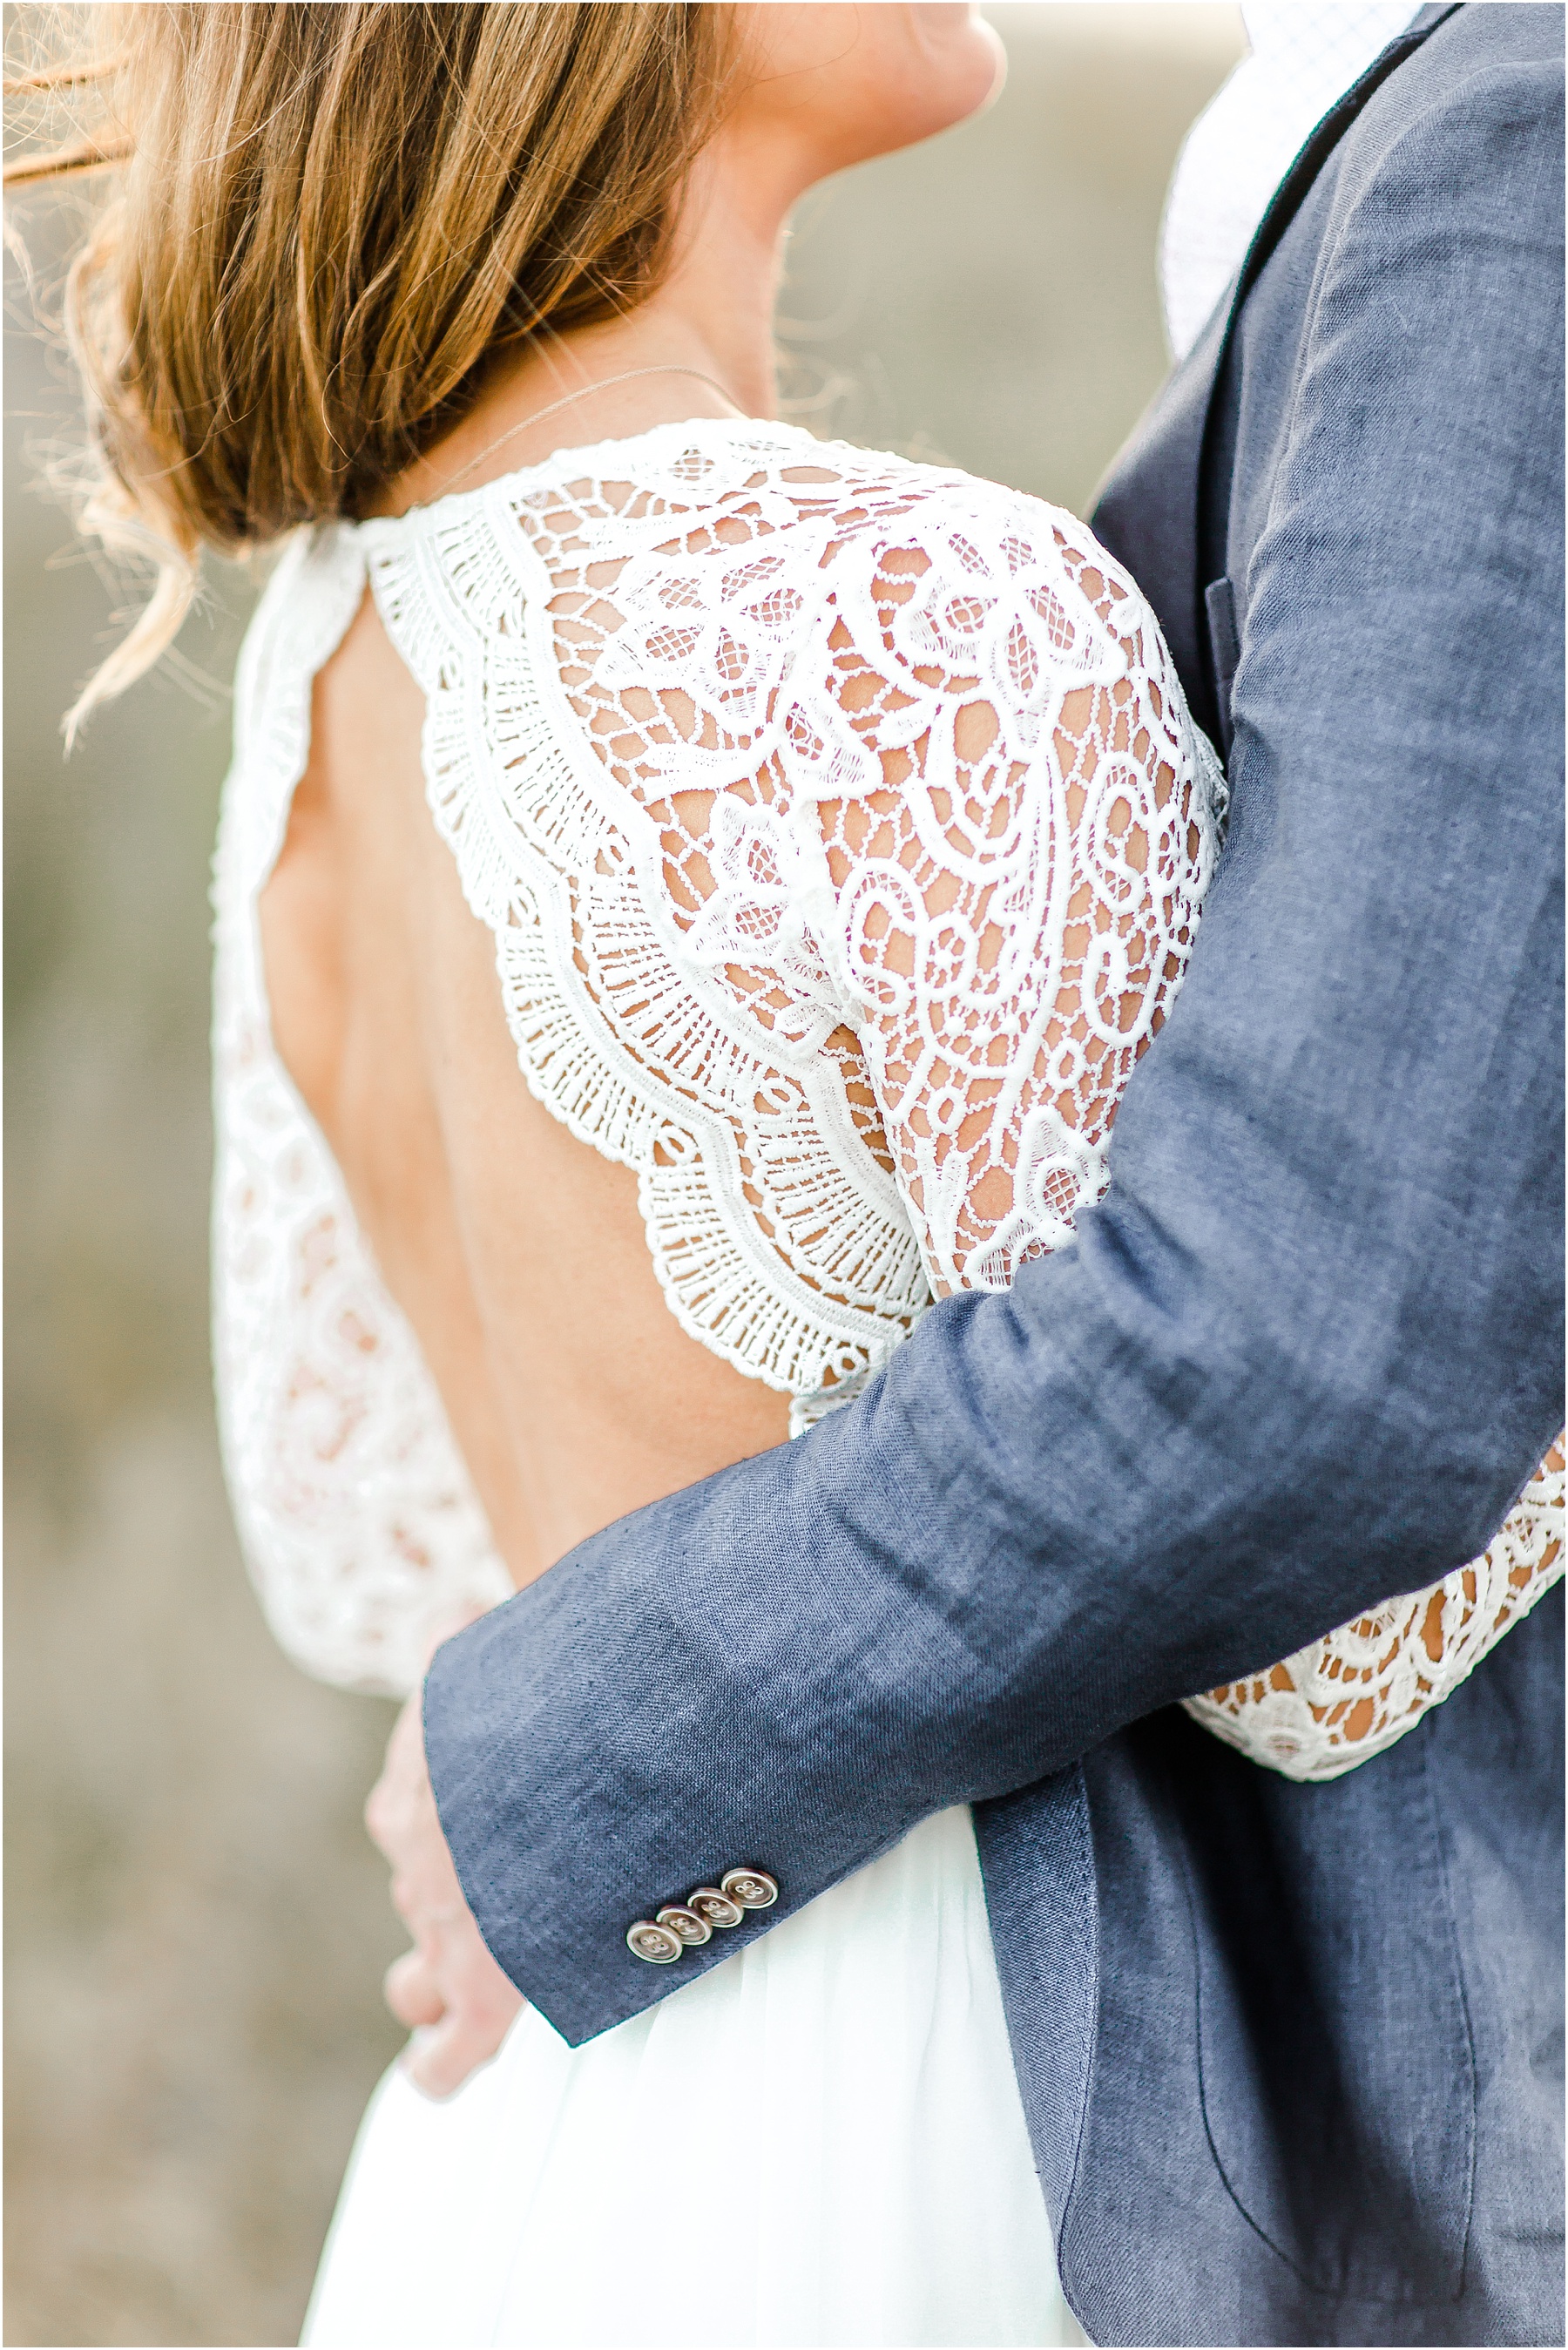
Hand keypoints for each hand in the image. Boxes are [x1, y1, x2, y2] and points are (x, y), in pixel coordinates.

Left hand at [365, 1679, 523, 2099]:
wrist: (554, 1766)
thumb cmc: (531, 1698)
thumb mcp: (481, 1655)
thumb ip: (466, 1639)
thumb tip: (453, 1609)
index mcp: (417, 1797)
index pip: (409, 1822)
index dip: (447, 1828)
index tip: (488, 1826)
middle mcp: (420, 1871)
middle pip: (418, 1901)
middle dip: (454, 1905)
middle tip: (509, 1897)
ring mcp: (448, 1940)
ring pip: (415, 1985)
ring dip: (436, 1985)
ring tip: (470, 1983)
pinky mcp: (486, 2001)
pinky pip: (446, 2059)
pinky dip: (445, 2063)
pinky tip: (449, 2063)